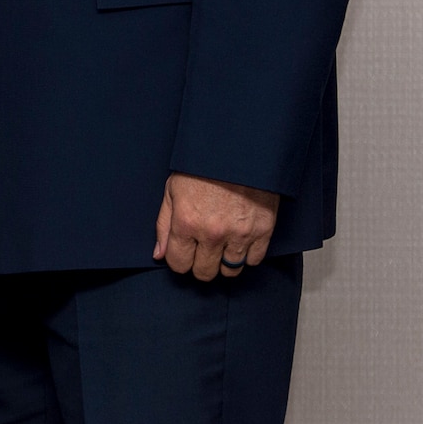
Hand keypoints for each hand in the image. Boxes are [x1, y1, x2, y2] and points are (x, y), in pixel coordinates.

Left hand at [153, 171, 278, 280]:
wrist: (238, 150)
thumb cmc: (202, 168)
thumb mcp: (172, 191)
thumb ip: (164, 226)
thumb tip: (159, 255)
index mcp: (187, 222)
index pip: (179, 264)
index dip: (179, 261)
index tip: (182, 254)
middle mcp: (213, 233)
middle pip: (204, 272)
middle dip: (200, 264)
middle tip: (202, 250)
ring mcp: (240, 234)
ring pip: (230, 270)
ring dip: (224, 262)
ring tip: (221, 246)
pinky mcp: (263, 231)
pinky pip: (254, 261)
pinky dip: (247, 255)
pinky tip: (239, 241)